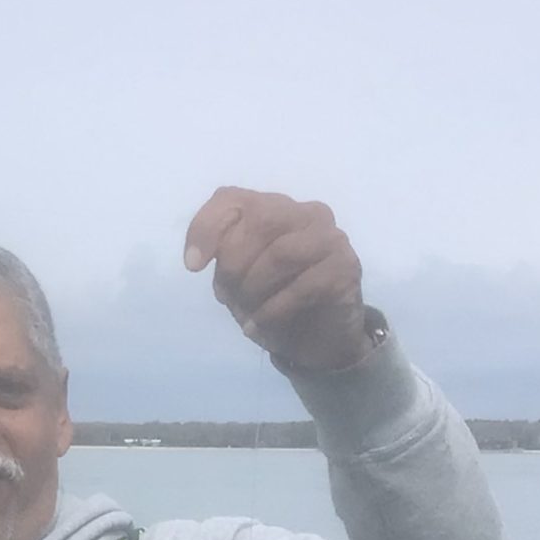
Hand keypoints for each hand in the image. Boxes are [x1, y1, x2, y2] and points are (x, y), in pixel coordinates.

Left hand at [183, 188, 372, 373]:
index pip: (231, 199)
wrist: (317, 340)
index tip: (193, 266)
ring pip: (282, 253)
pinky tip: (261, 326)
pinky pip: (304, 286)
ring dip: (255, 289)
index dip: (206, 228)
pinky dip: (274, 310)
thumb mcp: (237, 282)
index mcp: (272, 209)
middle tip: (230, 298)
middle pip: (260, 220)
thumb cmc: (274, 302)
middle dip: (235, 265)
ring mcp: (330, 237)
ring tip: (248, 314)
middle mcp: (303, 213)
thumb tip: (202, 258)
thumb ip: (224, 259)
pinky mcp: (346, 268)